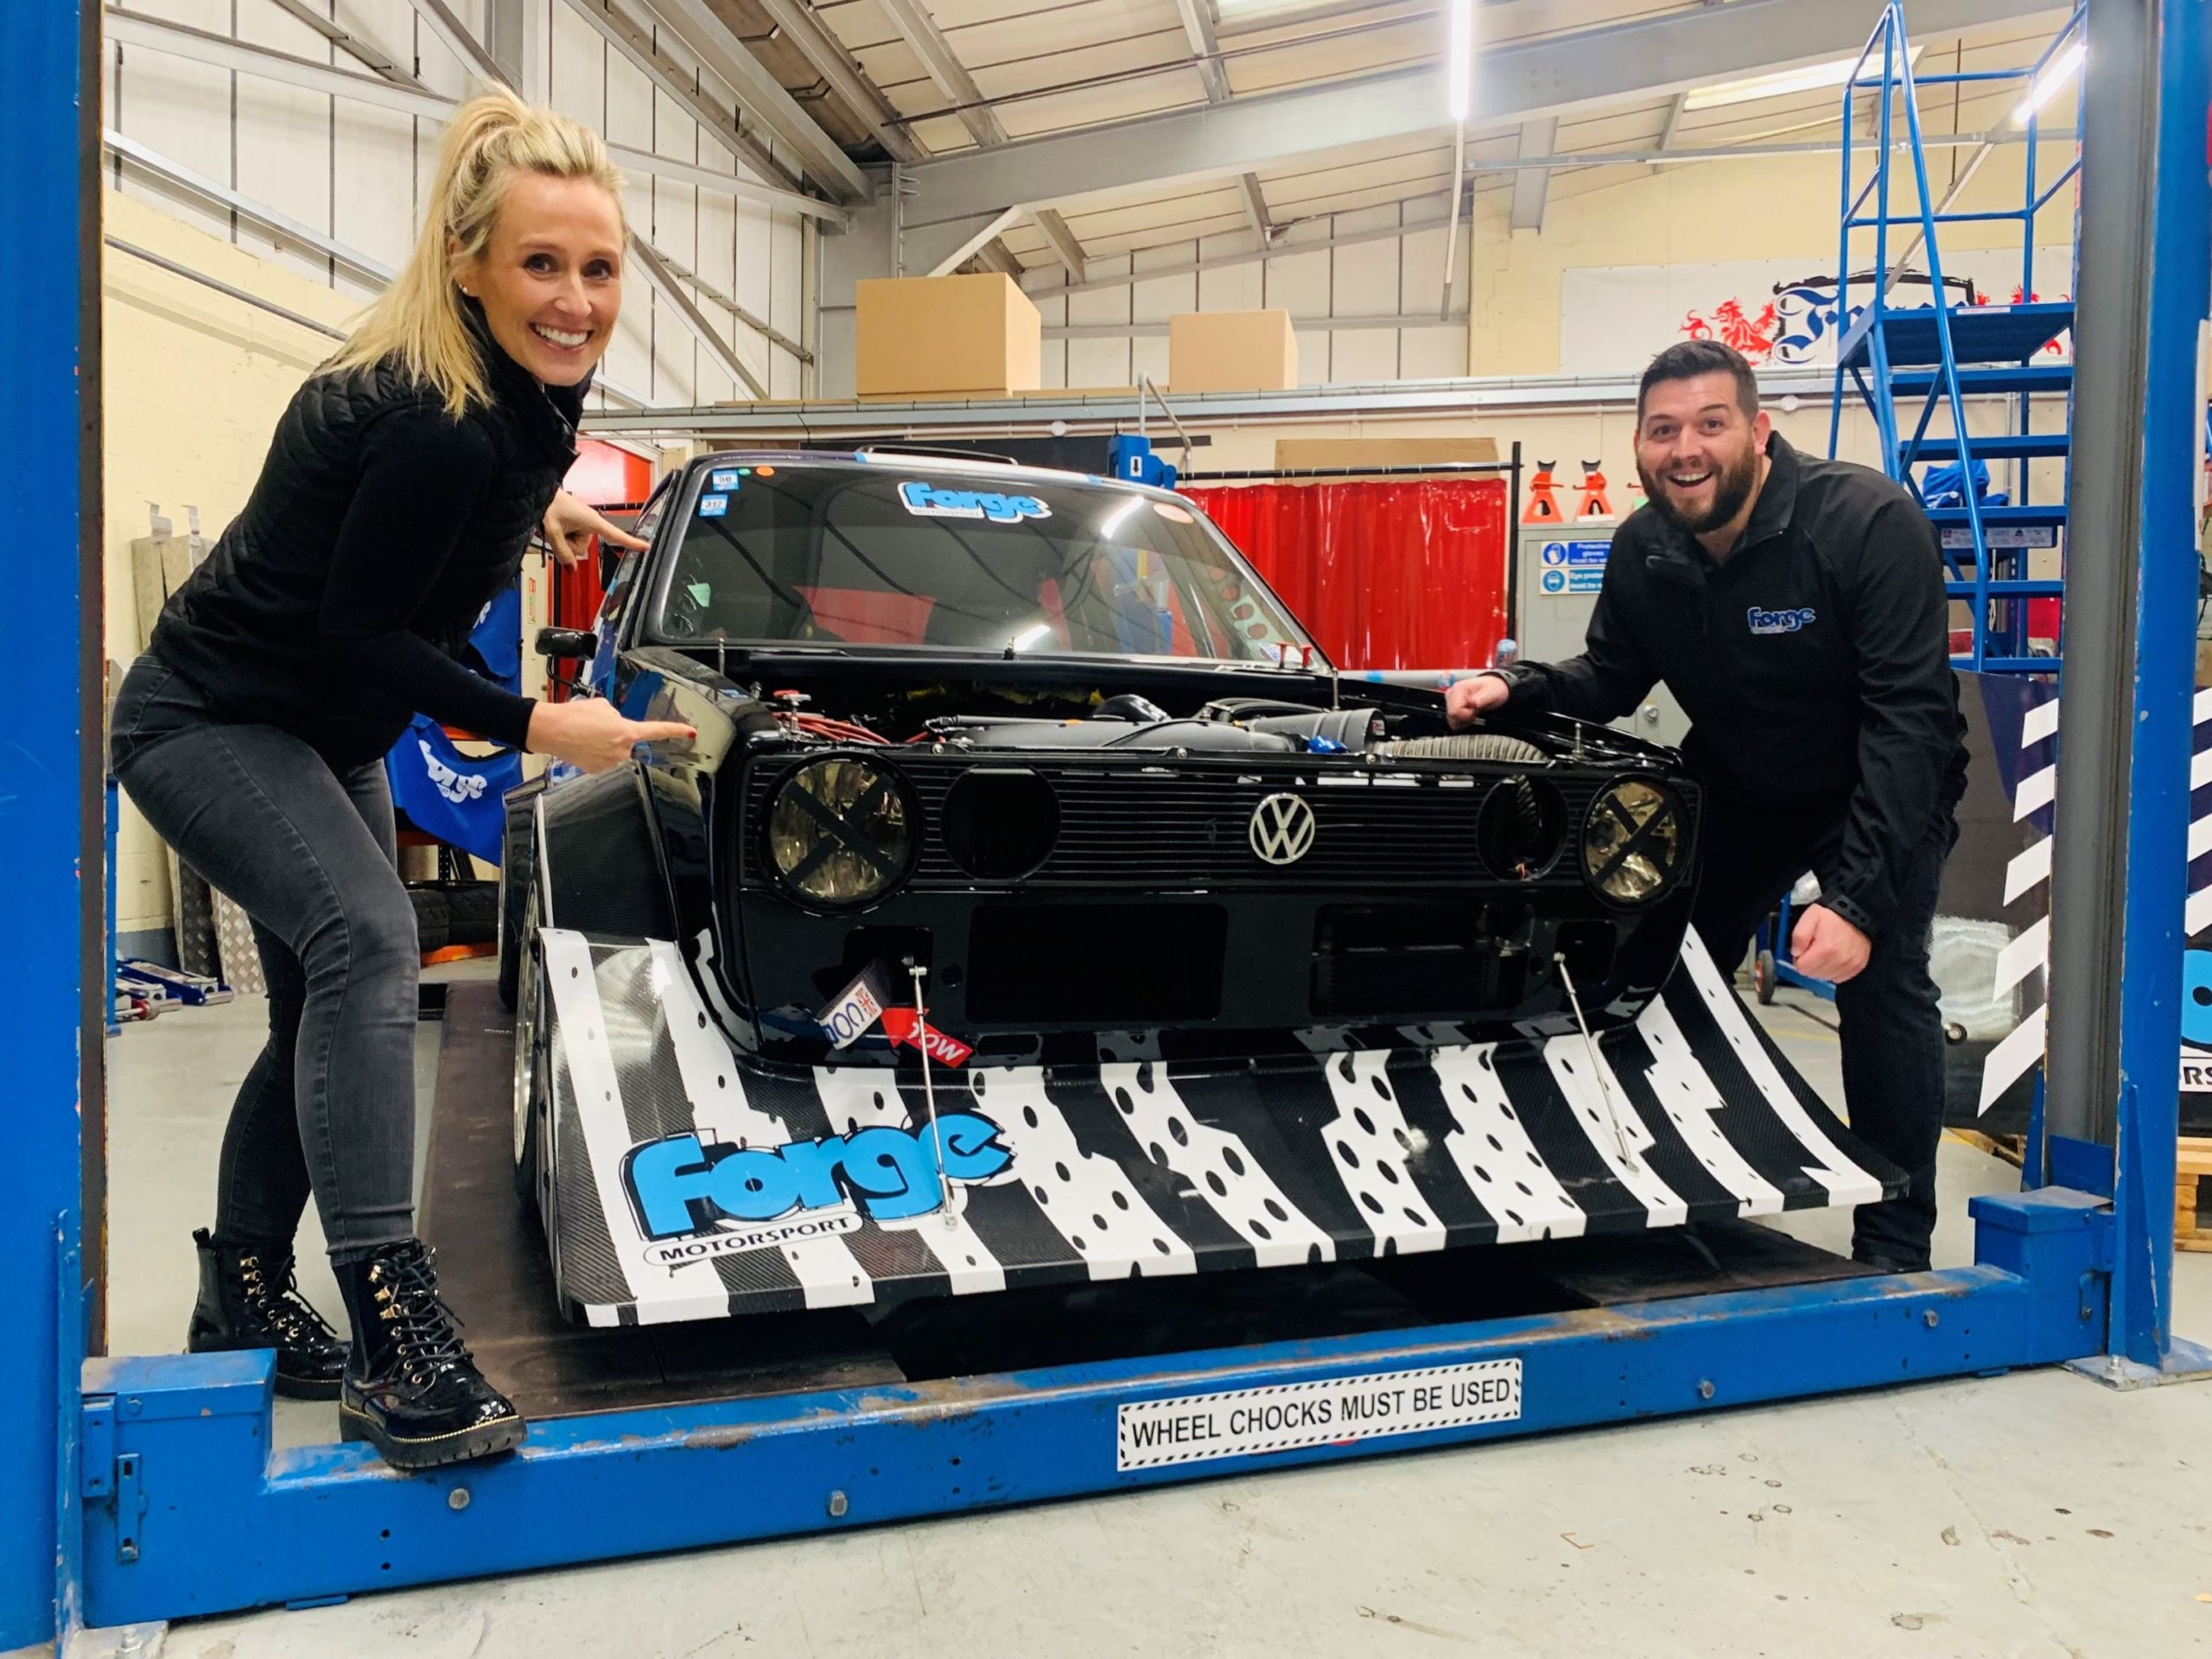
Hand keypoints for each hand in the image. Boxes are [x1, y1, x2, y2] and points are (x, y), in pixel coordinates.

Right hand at [527, 697, 693, 773]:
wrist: (551, 729)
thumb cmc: (574, 716)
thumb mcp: (603, 706)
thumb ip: (618, 717)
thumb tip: (618, 725)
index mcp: (627, 731)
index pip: (657, 731)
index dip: (676, 731)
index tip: (690, 732)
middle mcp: (622, 751)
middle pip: (629, 742)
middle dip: (618, 735)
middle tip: (597, 728)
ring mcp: (610, 763)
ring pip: (615, 752)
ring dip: (605, 744)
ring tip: (587, 736)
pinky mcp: (597, 771)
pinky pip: (603, 761)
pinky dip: (595, 753)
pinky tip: (583, 745)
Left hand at [542, 488, 648, 568]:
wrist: (540, 491)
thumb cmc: (549, 505)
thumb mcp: (553, 532)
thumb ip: (563, 553)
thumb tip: (572, 569)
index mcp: (592, 521)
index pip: (616, 535)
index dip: (631, 542)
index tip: (647, 547)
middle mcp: (591, 522)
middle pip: (584, 548)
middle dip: (570, 545)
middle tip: (557, 532)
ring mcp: (583, 522)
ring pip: (577, 544)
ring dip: (565, 540)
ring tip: (555, 525)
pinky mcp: (577, 521)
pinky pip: (573, 537)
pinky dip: (564, 535)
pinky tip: (557, 525)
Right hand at [1444, 673, 1510, 729]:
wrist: (1494, 688)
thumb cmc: (1493, 689)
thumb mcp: (1493, 693)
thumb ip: (1483, 698)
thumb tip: (1475, 703)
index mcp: (1458, 688)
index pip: (1454, 711)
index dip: (1466, 715)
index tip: (1476, 711)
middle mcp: (1451, 694)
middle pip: (1451, 716)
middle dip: (1465, 718)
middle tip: (1476, 712)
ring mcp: (1450, 701)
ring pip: (1451, 720)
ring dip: (1464, 721)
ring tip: (1474, 713)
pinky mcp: (1451, 707)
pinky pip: (1453, 721)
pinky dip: (1462, 722)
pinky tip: (1470, 716)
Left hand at [1790, 903, 1871, 983]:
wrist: (1857, 912)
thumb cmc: (1834, 914)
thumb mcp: (1809, 918)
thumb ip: (1798, 937)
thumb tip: (1795, 953)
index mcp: (1825, 949)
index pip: (1802, 968)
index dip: (1799, 959)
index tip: (1803, 949)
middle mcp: (1839, 960)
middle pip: (1813, 975)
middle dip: (1809, 964)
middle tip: (1814, 949)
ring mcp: (1850, 964)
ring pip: (1825, 977)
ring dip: (1821, 968)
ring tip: (1825, 951)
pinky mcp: (1858, 966)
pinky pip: (1839, 978)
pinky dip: (1834, 970)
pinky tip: (1834, 957)